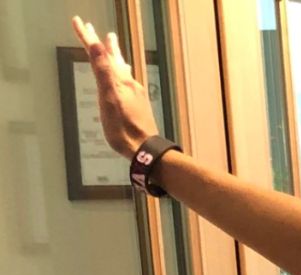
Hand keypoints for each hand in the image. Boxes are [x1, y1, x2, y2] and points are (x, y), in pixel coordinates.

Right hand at [72, 17, 158, 157]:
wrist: (145, 149)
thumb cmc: (124, 129)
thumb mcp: (109, 99)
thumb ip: (103, 72)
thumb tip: (97, 45)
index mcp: (119, 81)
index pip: (100, 54)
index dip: (88, 38)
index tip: (78, 22)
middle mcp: (129, 83)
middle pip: (112, 57)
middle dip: (100, 43)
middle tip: (91, 27)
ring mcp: (134, 92)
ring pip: (121, 66)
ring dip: (113, 53)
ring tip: (110, 41)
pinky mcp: (137, 102)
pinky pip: (127, 78)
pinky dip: (121, 69)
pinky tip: (125, 72)